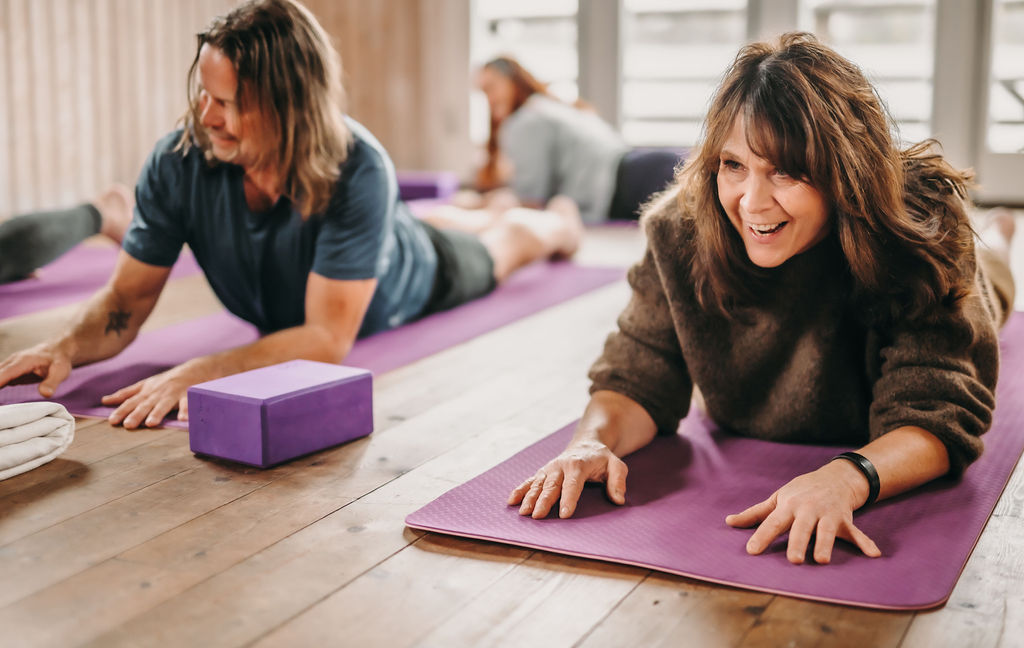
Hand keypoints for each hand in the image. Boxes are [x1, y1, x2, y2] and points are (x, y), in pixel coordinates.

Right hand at [0, 342, 72, 396]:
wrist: (58, 351)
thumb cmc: (59, 361)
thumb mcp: (60, 372)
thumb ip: (52, 382)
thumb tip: (45, 394)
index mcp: (22, 362)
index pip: (3, 374)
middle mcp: (11, 362)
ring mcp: (9, 367)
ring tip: (0, 409)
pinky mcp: (9, 372)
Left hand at [101, 363, 202, 428]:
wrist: (196, 369)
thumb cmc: (168, 380)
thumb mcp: (145, 385)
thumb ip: (126, 393)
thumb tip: (104, 400)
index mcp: (147, 391)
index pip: (131, 401)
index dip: (121, 411)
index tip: (112, 421)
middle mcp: (158, 392)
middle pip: (146, 404)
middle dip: (137, 414)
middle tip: (128, 425)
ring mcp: (174, 393)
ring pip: (164, 404)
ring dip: (158, 413)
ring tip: (151, 423)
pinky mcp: (189, 394)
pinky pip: (188, 403)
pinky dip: (186, 410)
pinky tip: (184, 419)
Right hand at [507, 440, 627, 518]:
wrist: (586, 444)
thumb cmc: (602, 459)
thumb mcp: (617, 465)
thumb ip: (618, 481)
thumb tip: (618, 499)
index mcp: (578, 465)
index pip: (573, 484)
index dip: (568, 499)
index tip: (564, 514)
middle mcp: (560, 466)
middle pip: (551, 486)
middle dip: (543, 501)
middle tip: (537, 516)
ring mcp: (550, 469)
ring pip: (538, 484)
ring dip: (529, 497)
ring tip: (523, 512)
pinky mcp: (543, 472)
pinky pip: (530, 481)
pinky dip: (520, 490)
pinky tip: (511, 501)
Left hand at [725, 460, 881, 563]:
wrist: (834, 477)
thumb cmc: (799, 492)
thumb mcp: (777, 499)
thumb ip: (755, 514)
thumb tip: (729, 522)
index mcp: (788, 506)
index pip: (772, 523)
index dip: (761, 536)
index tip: (752, 550)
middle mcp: (808, 510)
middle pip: (801, 528)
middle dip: (797, 543)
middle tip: (793, 560)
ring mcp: (828, 514)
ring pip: (827, 531)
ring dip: (825, 544)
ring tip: (821, 560)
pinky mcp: (846, 520)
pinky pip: (857, 533)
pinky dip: (866, 543)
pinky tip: (874, 554)